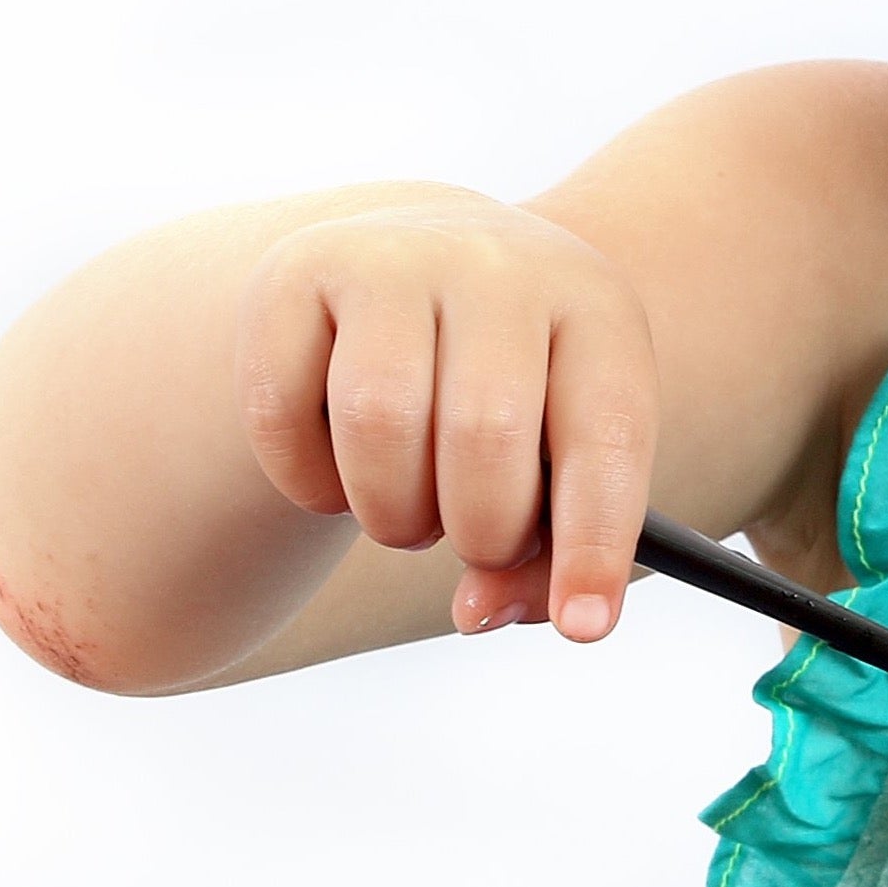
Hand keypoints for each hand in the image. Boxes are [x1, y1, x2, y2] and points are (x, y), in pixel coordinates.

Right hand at [231, 193, 657, 643]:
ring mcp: (388, 258)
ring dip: (391, 512)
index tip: (582, 627)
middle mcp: (495, 264)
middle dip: (480, 530)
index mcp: (594, 307)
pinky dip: (307, 481)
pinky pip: (281, 416)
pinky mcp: (293, 274)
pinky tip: (339, 462)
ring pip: (378, 424)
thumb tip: (476, 613)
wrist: (420, 268)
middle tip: (473, 539)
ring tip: (408, 501)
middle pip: (485, 435)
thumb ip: (545, 559)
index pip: (605, 434)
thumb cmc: (512, 392)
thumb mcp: (558, 458)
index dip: (595, 542)